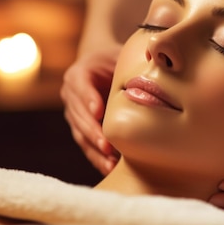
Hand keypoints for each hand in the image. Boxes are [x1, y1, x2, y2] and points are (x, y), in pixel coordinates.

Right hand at [60, 47, 121, 174]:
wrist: (100, 67)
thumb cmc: (113, 61)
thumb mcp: (118, 56)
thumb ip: (129, 63)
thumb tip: (153, 65)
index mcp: (78, 75)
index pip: (81, 87)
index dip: (89, 99)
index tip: (98, 112)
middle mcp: (71, 95)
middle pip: (79, 115)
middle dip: (93, 131)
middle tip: (107, 145)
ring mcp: (73, 114)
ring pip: (81, 134)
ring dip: (95, 149)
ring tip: (110, 163)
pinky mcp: (79, 129)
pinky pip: (86, 145)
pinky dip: (97, 157)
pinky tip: (109, 168)